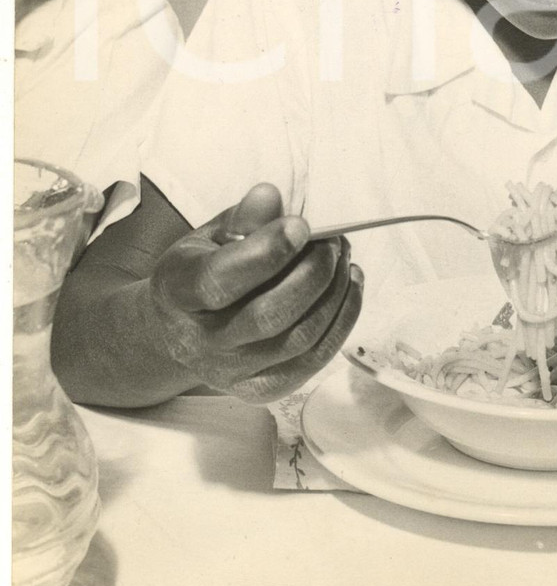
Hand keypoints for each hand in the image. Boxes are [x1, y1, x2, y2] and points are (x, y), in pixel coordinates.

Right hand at [146, 184, 363, 402]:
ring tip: (343, 258)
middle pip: (268, 315)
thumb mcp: (209, 236)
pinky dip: (342, 321)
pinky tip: (350, 287)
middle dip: (313, 273)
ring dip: (334, 294)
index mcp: (178, 293)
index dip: (266, 252)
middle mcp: (200, 343)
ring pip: (298, 340)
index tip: (301, 225)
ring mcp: (231, 373)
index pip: (220, 280)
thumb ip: (241, 218)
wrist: (179, 330)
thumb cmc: (201, 270)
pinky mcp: (262, 389)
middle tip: (333, 241)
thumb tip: (271, 197)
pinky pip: (313, 360)